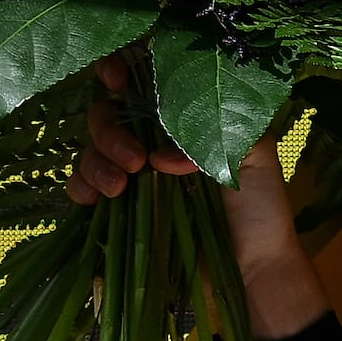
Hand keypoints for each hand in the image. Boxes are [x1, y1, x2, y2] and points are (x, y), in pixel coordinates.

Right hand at [70, 58, 312, 340]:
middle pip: (106, 114)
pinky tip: (93, 199)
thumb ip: (211, 131)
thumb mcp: (253, 154)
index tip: (115, 79)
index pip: (141, 82)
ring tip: (120, 188)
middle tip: (135, 161)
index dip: (118, 70)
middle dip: (109, 131)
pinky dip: (80, 188)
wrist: (255, 271)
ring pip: (90, 149)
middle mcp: (153, 141)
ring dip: (96, 162)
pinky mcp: (119, 209)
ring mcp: (133, 175)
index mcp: (183, 119)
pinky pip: (82, 187)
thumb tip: (161, 153)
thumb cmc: (261, 209)